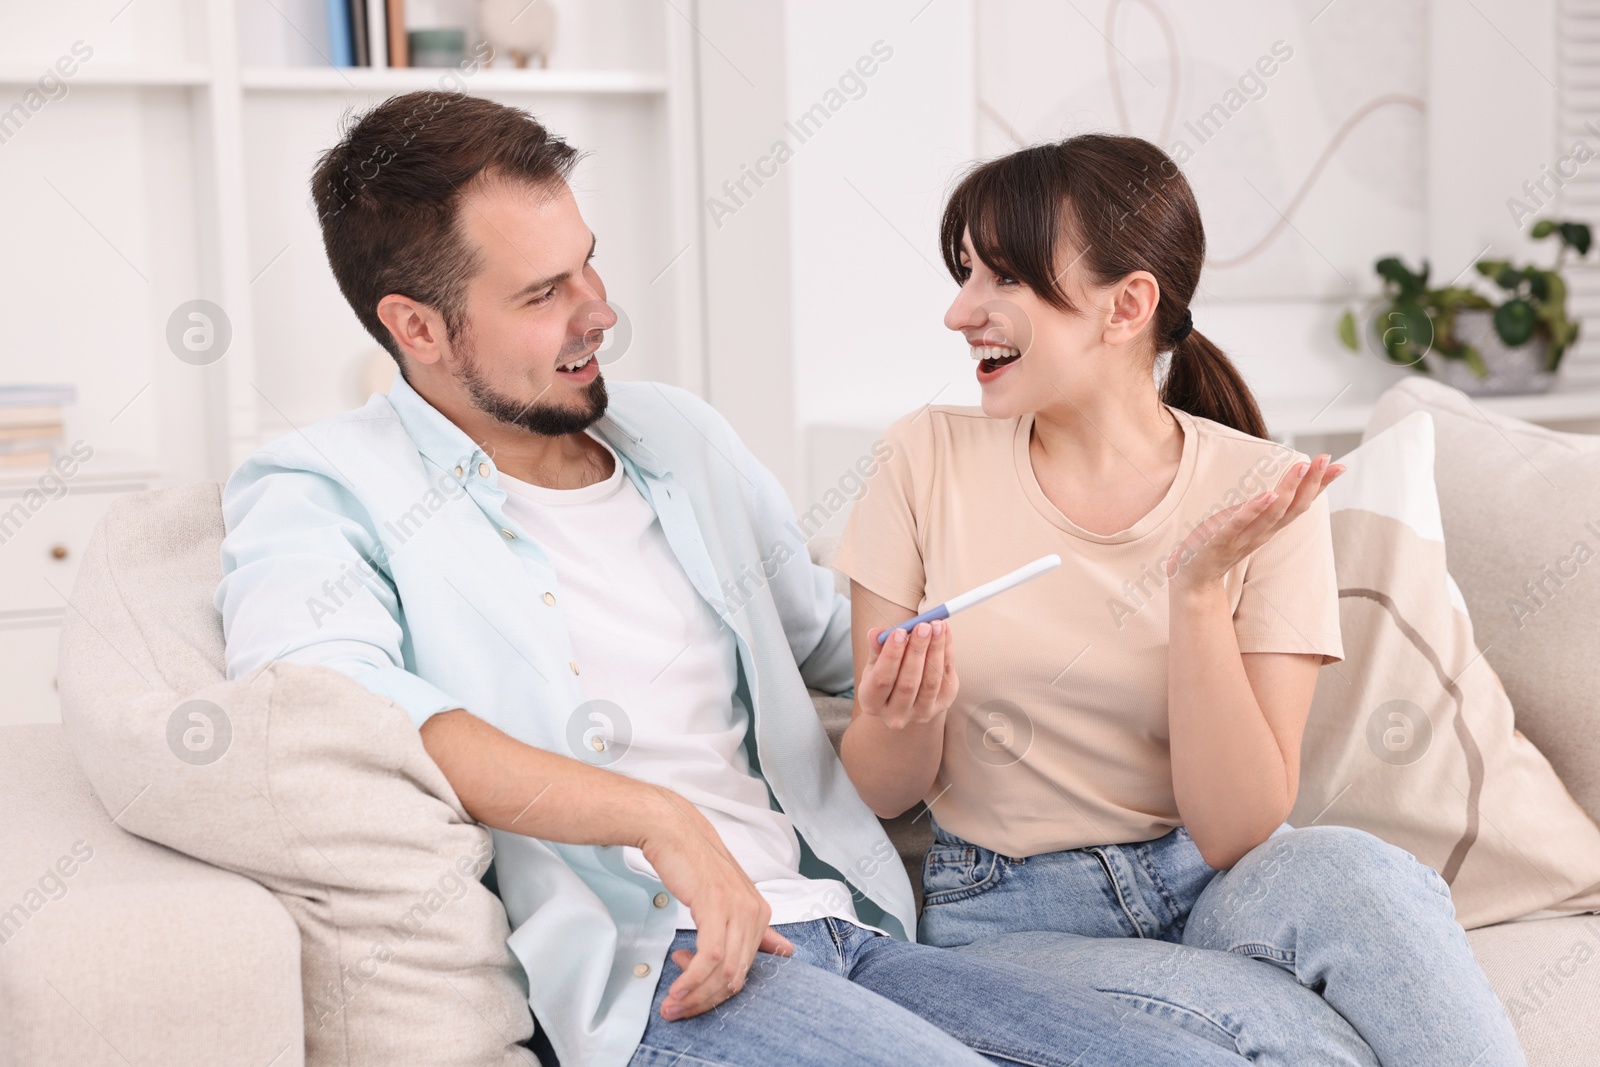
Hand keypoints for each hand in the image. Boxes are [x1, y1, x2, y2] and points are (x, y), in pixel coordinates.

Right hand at [637, 788, 793, 1020]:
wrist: (674, 832)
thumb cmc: (695, 863)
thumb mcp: (729, 897)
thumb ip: (755, 928)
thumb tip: (785, 950)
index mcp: (761, 913)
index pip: (746, 969)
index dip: (716, 990)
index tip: (690, 995)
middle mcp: (755, 912)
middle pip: (737, 976)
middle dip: (705, 1001)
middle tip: (677, 1009)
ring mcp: (738, 909)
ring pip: (725, 971)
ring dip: (696, 995)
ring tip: (672, 1004)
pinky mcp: (717, 906)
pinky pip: (711, 957)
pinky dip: (693, 979)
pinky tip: (677, 988)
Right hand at [857, 619, 958, 729]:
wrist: (907, 700)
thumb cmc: (888, 677)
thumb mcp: (875, 665)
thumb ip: (877, 649)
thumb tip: (876, 633)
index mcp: (871, 703)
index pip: (882, 680)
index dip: (891, 655)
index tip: (900, 631)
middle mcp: (895, 716)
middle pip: (908, 682)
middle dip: (917, 650)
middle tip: (923, 626)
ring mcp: (920, 714)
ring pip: (931, 681)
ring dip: (936, 650)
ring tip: (937, 626)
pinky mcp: (942, 706)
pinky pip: (947, 678)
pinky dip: (947, 654)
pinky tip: (945, 635)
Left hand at [1165, 453, 1344, 591]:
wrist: (1193, 579)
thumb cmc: (1219, 544)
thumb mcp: (1246, 523)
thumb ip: (1263, 508)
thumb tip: (1281, 487)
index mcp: (1269, 527)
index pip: (1300, 504)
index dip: (1319, 485)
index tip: (1338, 466)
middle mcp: (1262, 533)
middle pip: (1294, 507)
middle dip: (1311, 482)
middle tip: (1326, 459)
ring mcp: (1242, 538)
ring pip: (1272, 514)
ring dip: (1288, 490)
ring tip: (1301, 467)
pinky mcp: (1220, 540)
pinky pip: (1239, 524)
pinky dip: (1254, 510)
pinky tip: (1268, 495)